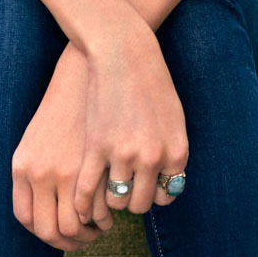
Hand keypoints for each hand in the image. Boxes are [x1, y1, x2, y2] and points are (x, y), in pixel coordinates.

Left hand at [11, 42, 112, 250]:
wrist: (101, 59)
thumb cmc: (72, 96)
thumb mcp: (40, 133)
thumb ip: (39, 171)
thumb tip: (50, 206)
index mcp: (25, 167)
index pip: (30, 221)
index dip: (49, 234)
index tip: (65, 232)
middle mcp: (46, 172)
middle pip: (57, 231)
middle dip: (75, 240)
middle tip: (90, 235)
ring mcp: (74, 168)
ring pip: (88, 221)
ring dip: (101, 226)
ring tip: (110, 216)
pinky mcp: (106, 162)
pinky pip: (111, 203)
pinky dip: (118, 208)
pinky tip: (125, 198)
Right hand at [73, 22, 188, 217]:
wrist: (124, 52)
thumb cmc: (151, 82)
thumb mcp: (174, 119)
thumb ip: (171, 154)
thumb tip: (165, 186)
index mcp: (176, 152)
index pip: (167, 197)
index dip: (153, 194)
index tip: (142, 187)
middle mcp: (153, 158)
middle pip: (140, 204)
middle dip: (131, 200)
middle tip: (121, 189)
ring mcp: (123, 155)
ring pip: (115, 201)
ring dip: (109, 199)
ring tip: (104, 188)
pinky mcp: (96, 148)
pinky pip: (88, 190)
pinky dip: (83, 203)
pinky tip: (81, 203)